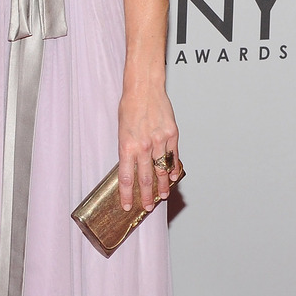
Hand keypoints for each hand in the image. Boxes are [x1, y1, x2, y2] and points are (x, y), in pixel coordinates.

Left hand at [117, 91, 181, 213]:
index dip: (127, 194)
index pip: (126, 177)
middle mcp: (143, 146)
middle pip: (145, 178)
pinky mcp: (172, 134)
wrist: (144, 88)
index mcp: (126, 145)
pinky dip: (173, 168)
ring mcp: (159, 140)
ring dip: (162, 186)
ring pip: (161, 170)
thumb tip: (132, 168)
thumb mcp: (121, 131)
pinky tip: (173, 177)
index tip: (127, 206)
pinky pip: (173, 156)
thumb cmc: (129, 107)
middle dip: (146, 196)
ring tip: (162, 196)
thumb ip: (128, 150)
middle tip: (147, 207)